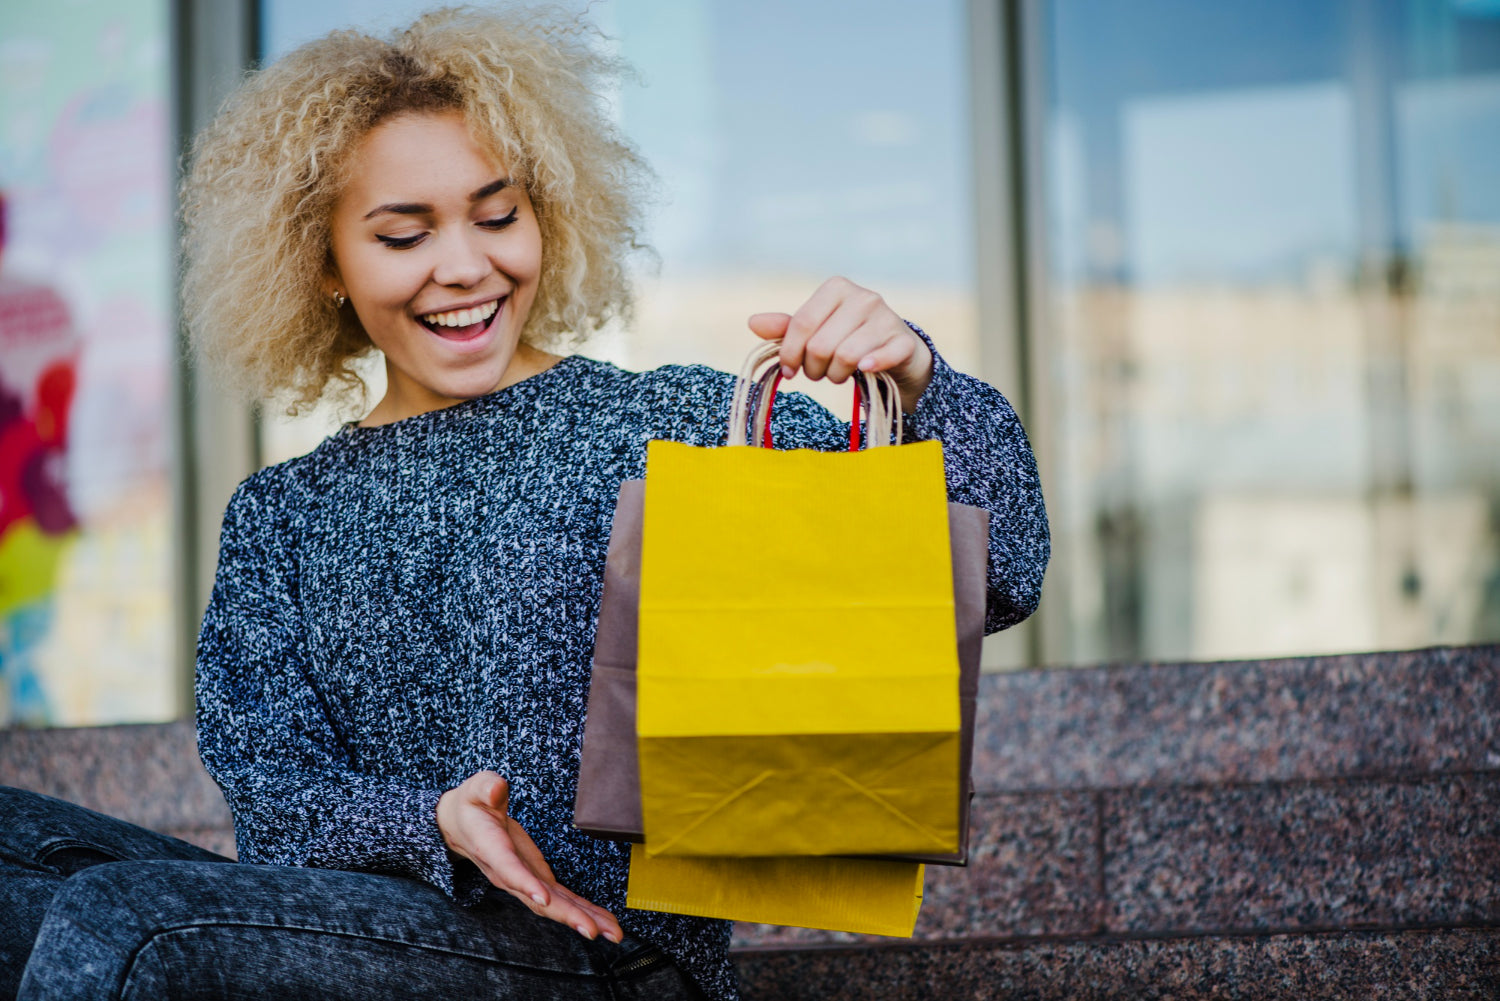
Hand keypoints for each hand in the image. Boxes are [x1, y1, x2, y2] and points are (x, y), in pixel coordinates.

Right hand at [436, 770, 622, 942]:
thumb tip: (496, 789)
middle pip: (537, 899)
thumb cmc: (473, 804)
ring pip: (553, 905)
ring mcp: (525, 879)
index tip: (543, 898)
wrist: (463, 825)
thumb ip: (486, 787)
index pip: (508, 869)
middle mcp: (508, 873)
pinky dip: (583, 910)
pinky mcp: (538, 878)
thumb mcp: (476, 788)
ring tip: (612, 933)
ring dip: (582, 919)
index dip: (525, 883)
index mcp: (492, 849)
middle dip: (566, 915)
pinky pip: (561, 898)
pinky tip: (604, 921)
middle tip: (593, 930)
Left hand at [747, 276, 933, 412]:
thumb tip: (753, 323)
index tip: (789, 370)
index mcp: (836, 288)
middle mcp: (863, 297)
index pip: (801, 324)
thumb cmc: (849, 338)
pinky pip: (881, 358)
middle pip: (821, 345)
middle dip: (814, 368)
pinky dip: (870, 368)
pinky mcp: (904, 341)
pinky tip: (865, 370)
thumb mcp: (816, 331)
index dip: (790, 353)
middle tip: (819, 372)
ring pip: (846, 356)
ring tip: (839, 373)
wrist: (898, 351)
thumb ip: (786, 328)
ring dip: (836, 375)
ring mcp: (886, 318)